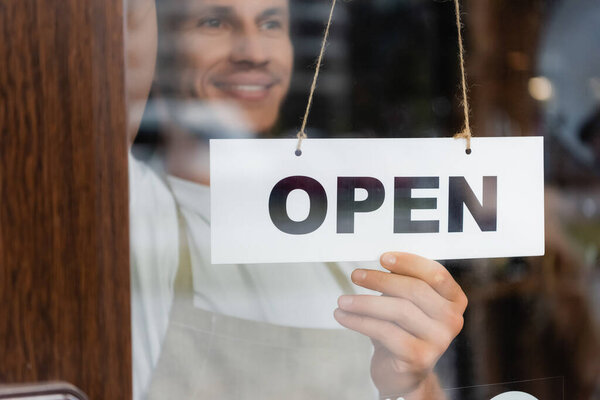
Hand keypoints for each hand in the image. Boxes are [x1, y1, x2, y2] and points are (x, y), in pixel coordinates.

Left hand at [333, 252, 467, 398]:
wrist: (403, 374)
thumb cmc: (403, 331)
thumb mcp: (407, 303)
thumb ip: (402, 283)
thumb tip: (380, 262)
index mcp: (454, 300)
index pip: (436, 274)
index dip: (409, 263)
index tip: (383, 258)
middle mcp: (452, 320)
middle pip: (414, 290)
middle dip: (380, 280)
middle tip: (356, 275)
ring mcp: (439, 340)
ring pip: (398, 310)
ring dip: (364, 302)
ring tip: (343, 301)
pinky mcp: (419, 357)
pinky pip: (385, 331)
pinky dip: (359, 321)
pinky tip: (343, 316)